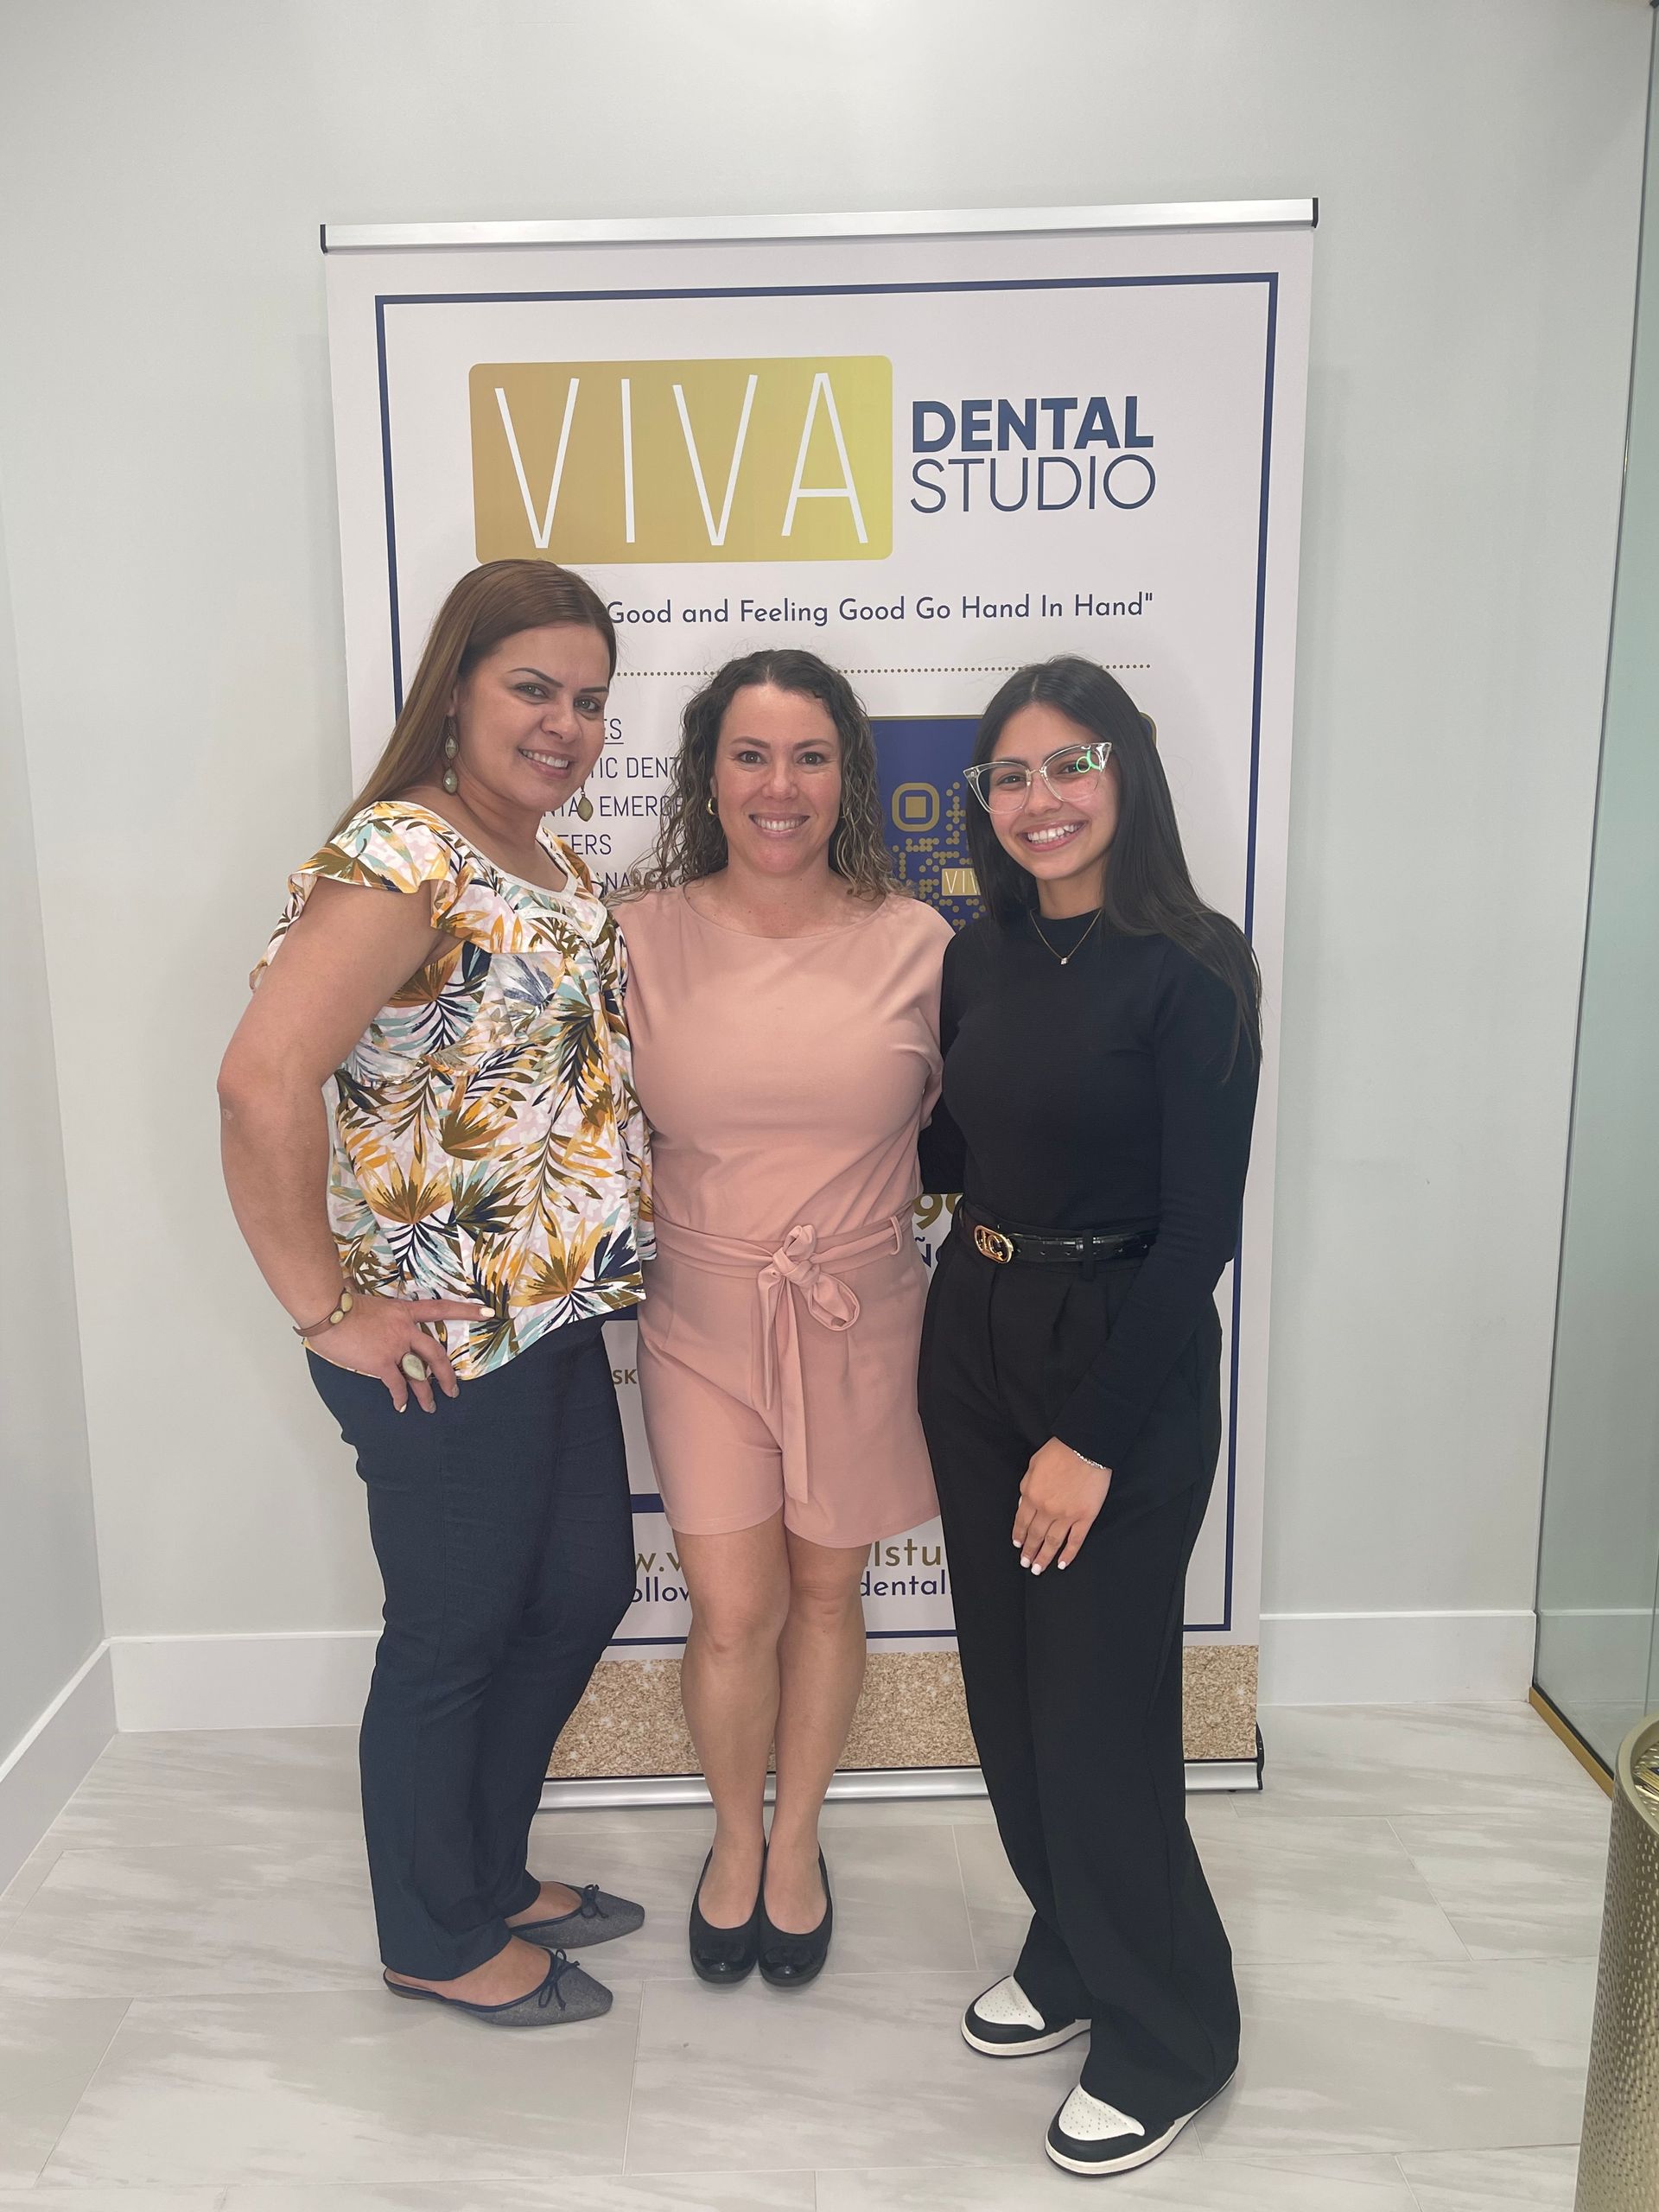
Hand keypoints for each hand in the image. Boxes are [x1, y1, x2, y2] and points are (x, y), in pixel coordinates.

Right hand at [303, 1293, 492, 1411]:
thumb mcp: (366, 1301)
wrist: (328, 1311)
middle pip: (436, 1354)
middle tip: (453, 1390)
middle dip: (446, 1375)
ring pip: (419, 1374)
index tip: (487, 1312)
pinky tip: (400, 1407)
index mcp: (404, 1311)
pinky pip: (396, 1385)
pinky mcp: (381, 1363)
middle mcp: (405, 1330)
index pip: (441, 1309)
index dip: (466, 1310)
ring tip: (430, 1407)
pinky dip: (400, 1398)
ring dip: (425, 1394)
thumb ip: (376, 1311)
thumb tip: (364, 1302)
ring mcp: (395, 1347)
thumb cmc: (340, 1304)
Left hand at [1012, 1439, 1110, 1574]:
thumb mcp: (1033, 1465)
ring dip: (1044, 1557)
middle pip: (1035, 1535)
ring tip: (1038, 1569)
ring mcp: (1067, 1516)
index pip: (1022, 1522)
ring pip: (1053, 1542)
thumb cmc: (1059, 1452)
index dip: (1019, 1535)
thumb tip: (1023, 1504)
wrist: (1085, 1447)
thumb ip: (1026, 1486)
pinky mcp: (1085, 1517)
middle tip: (1026, 1564)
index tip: (1018, 1546)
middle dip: (1029, 1551)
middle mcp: (1047, 1509)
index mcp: (1031, 1495)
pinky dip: (1068, 1554)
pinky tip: (1062, 1564)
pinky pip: (1075, 1540)